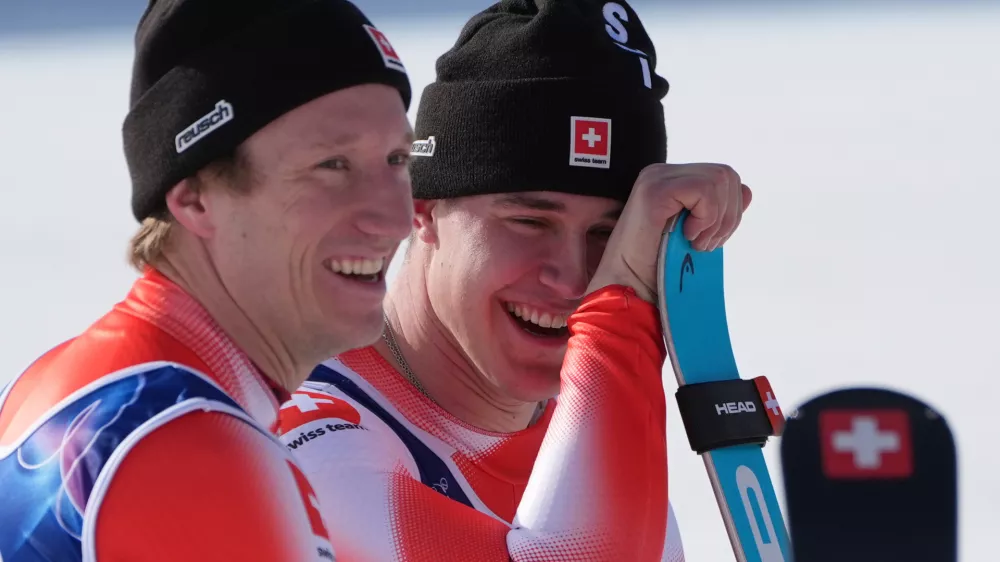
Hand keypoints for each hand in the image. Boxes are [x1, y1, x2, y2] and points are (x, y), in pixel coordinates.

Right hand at [586, 163, 751, 302]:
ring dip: (716, 220)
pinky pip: (704, 190)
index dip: (729, 211)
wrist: (631, 288)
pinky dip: (706, 217)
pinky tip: (687, 236)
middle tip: (704, 244)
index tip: (710, 240)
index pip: (723, 178)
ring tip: (695, 242)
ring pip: (720, 180)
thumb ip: (719, 209)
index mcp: (672, 181)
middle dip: (727, 216)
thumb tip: (746, 190)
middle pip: (726, 176)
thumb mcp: (699, 234)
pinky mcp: (655, 189)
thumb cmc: (659, 268)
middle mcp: (662, 173)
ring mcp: (657, 178)